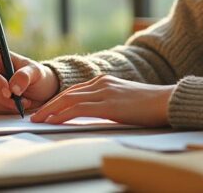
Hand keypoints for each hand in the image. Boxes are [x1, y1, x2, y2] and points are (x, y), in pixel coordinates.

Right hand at [0, 47, 58, 113]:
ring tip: (22, 103)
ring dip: (1, 104)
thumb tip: (13, 87)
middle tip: (17, 101)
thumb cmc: (36, 77)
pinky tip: (15, 108)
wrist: (40, 93)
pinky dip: (1, 110)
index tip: (7, 90)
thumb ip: (25, 76)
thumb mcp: (36, 72)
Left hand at [30, 75, 174, 126]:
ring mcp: (104, 91)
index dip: (58, 100)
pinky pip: (78, 109)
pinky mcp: (107, 103)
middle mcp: (102, 83)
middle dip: (49, 105)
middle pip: (67, 93)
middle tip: (35, 115)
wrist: (167, 101)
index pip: (75, 90)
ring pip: (68, 99)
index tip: (46, 109)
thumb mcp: (125, 101)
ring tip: (38, 119)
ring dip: (50, 110)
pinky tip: (54, 121)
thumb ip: (110, 104)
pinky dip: (62, 114)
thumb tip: (98, 115)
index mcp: (105, 81)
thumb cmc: (151, 105)